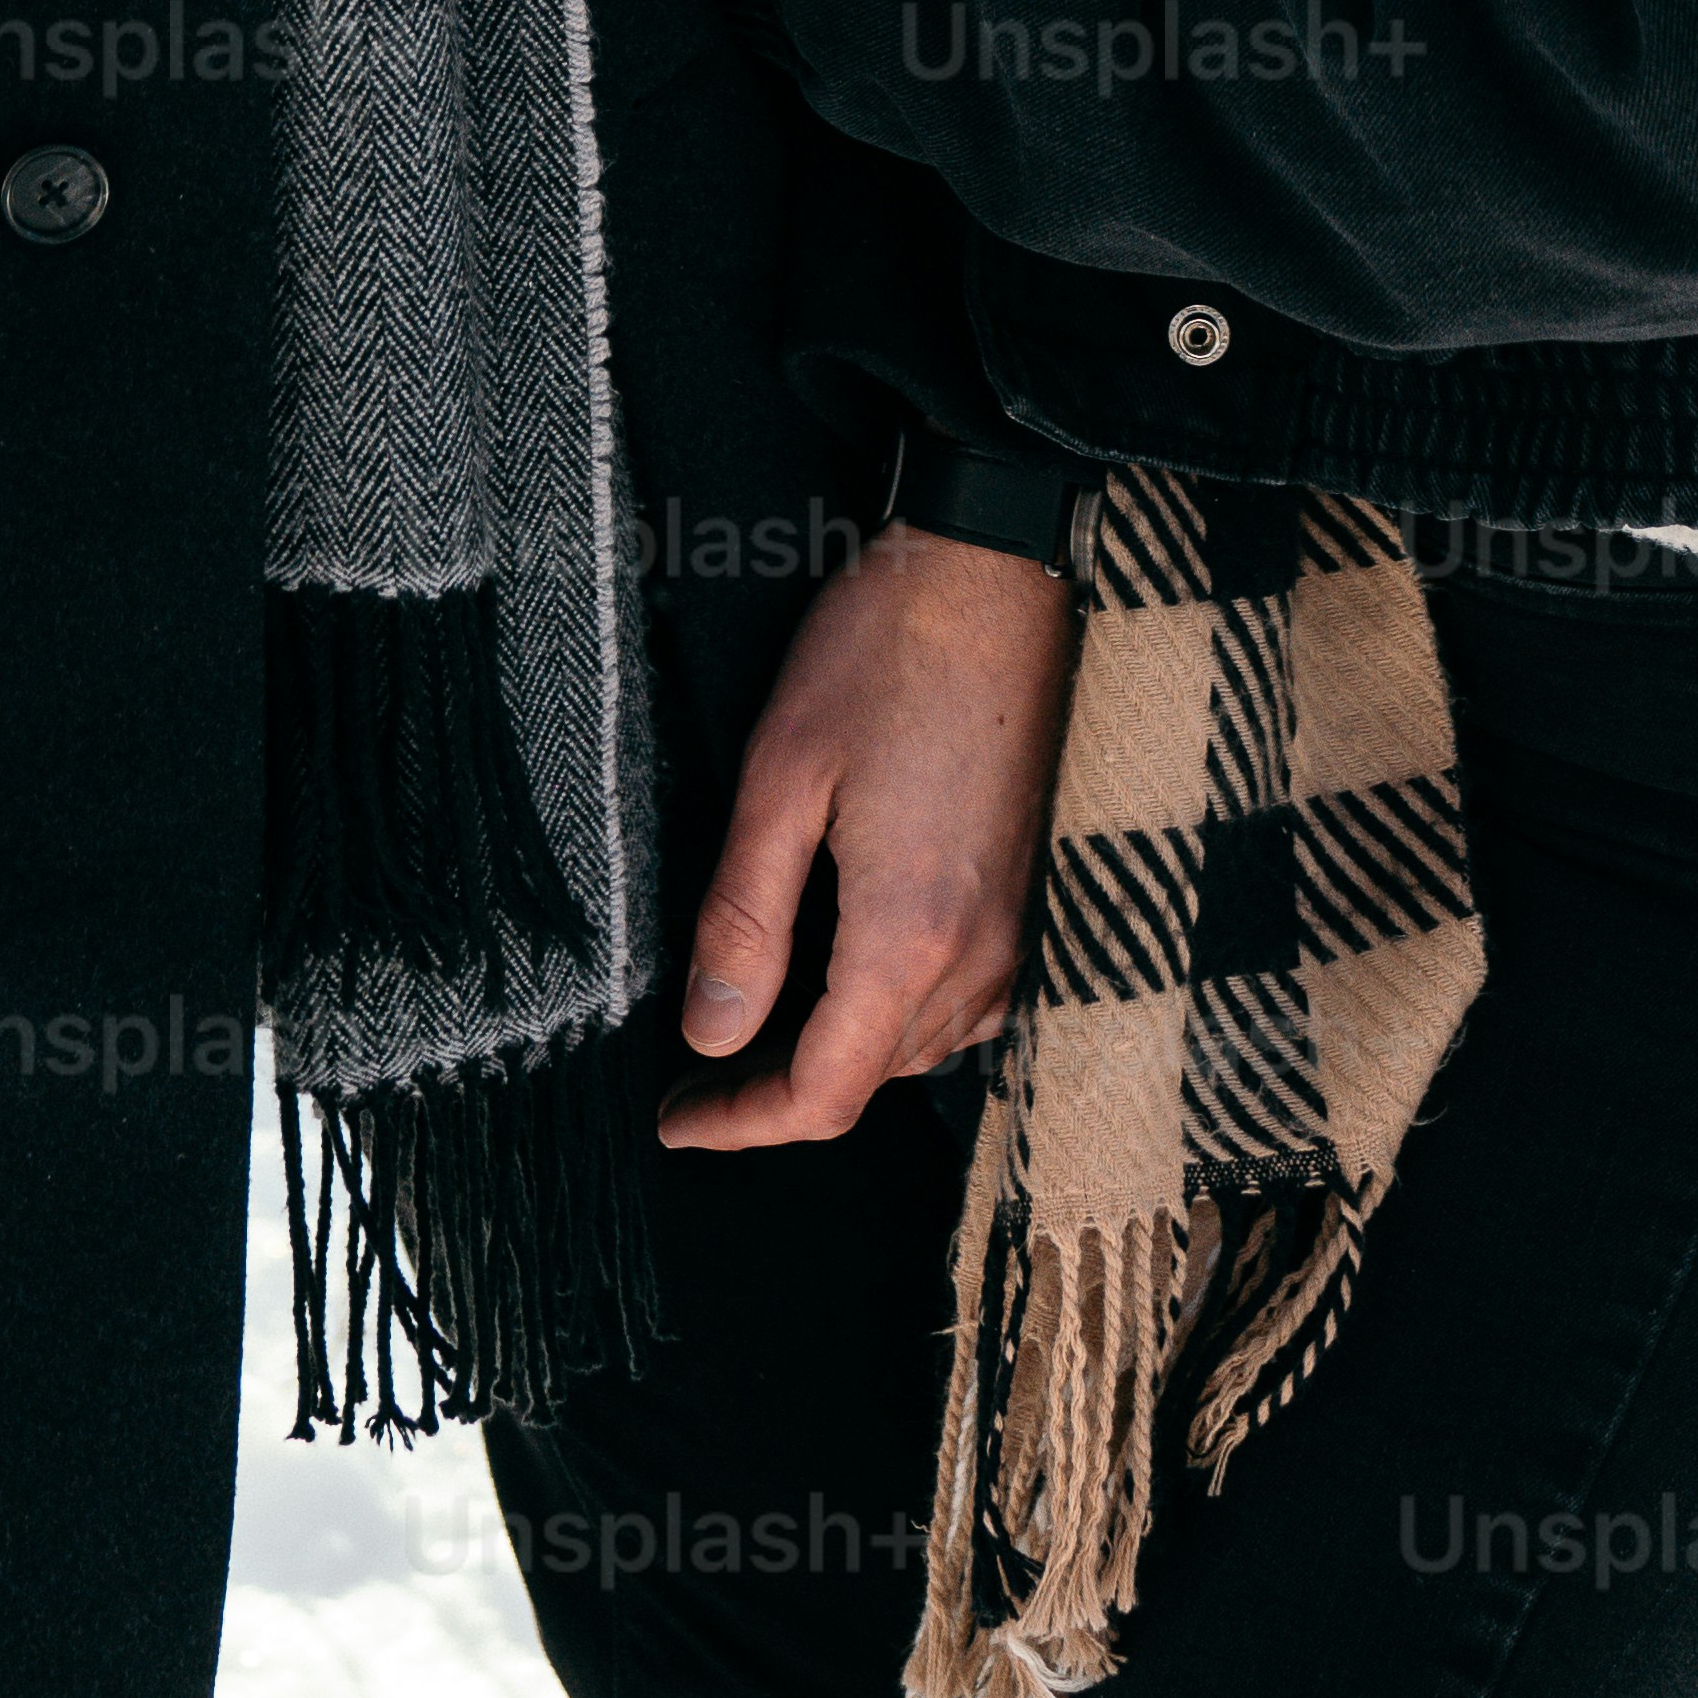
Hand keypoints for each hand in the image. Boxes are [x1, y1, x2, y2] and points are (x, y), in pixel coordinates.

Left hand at [660, 525, 1077, 1151]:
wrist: (992, 574)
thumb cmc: (879, 655)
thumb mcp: (780, 779)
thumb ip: (744, 919)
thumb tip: (707, 1034)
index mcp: (908, 936)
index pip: (822, 1095)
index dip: (740, 1124)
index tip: (675, 1117)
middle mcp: (976, 954)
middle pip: (870, 1082)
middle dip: (775, 1093)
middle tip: (693, 1067)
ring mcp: (1013, 928)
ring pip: (918, 1050)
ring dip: (835, 1055)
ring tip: (752, 1021)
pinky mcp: (1023, 894)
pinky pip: (961, 1002)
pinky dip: (893, 1015)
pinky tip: (841, 969)